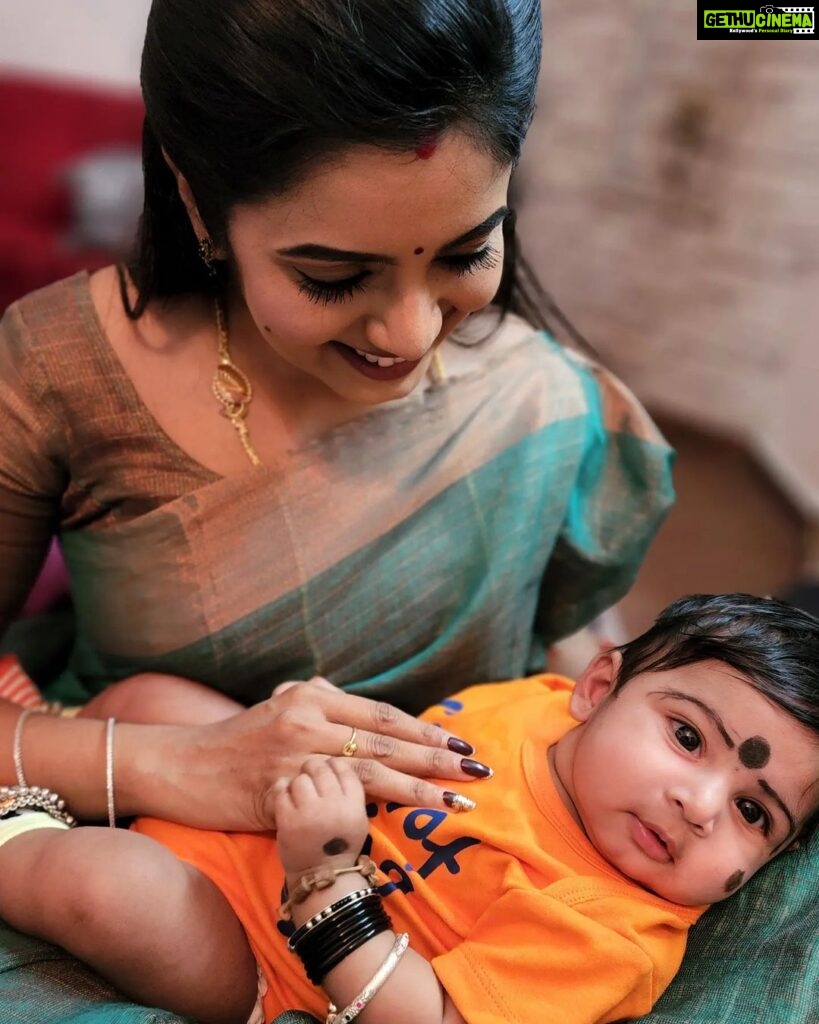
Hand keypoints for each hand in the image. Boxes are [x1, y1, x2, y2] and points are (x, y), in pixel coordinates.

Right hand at [139, 677, 488, 830]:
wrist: (181, 766)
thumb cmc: (234, 742)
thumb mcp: (277, 707)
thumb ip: (317, 700)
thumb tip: (349, 697)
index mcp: (312, 698)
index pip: (381, 714)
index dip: (422, 730)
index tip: (458, 743)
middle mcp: (307, 719)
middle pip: (385, 739)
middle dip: (435, 756)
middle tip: (477, 768)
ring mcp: (294, 755)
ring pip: (369, 768)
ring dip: (419, 784)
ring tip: (458, 796)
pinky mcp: (280, 789)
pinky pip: (334, 799)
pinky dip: (374, 808)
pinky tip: (404, 817)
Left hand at [275, 757, 367, 877]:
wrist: (320, 877)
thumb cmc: (339, 846)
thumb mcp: (357, 818)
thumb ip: (350, 792)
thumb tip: (335, 761)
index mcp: (354, 806)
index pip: (344, 768)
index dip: (333, 764)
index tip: (328, 768)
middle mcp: (334, 806)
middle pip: (321, 768)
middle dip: (313, 769)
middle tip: (309, 775)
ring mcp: (310, 813)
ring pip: (301, 779)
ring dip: (298, 783)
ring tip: (298, 792)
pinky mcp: (288, 821)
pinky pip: (282, 791)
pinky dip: (282, 791)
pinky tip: (284, 795)